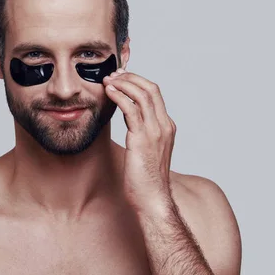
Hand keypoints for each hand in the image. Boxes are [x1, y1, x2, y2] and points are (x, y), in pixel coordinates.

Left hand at [103, 69, 176, 212]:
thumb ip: (140, 133)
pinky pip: (131, 108)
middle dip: (130, 77)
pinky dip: (119, 96)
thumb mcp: (145, 151)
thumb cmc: (146, 180)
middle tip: (113, 74)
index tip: (121, 78)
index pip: (155, 94)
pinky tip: (109, 93)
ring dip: (123, 83)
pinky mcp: (143, 138)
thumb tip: (128, 121)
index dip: (137, 81)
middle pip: (151, 88)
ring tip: (107, 81)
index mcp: (167, 127)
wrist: (153, 199)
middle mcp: (165, 126)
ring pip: (142, 94)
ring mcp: (156, 131)